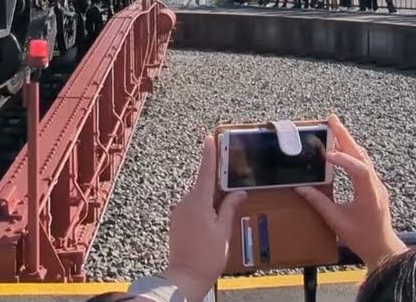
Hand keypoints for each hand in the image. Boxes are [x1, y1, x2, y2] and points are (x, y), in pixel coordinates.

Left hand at [161, 136, 244, 301]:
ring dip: (211, 201)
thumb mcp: (224, 231)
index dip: (209, 154)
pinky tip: (212, 222)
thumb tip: (238, 193)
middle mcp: (185, 203)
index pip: (205, 173)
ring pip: (198, 199)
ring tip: (224, 215)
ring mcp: (179, 212)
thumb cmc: (208, 256)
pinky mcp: (177, 221)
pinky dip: (204, 210)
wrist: (186, 276)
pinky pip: (193, 208)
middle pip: (203, 186)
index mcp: (198, 202)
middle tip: (231, 183)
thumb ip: (229, 208)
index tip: (209, 138)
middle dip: (217, 185)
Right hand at [295, 115, 404, 270]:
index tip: (327, 155)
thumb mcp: (337, 222)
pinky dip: (351, 153)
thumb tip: (301, 189)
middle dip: (345, 136)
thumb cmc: (362, 238)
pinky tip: (342, 149)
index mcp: (369, 194)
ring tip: (334, 128)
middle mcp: (375, 186)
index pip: (359, 170)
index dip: (344, 159)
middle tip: (332, 119)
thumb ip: (319, 203)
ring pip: (363, 158)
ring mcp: (376, 185)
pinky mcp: (374, 187)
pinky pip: (363, 164)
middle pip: (361, 155)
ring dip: (349, 142)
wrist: (383, 249)